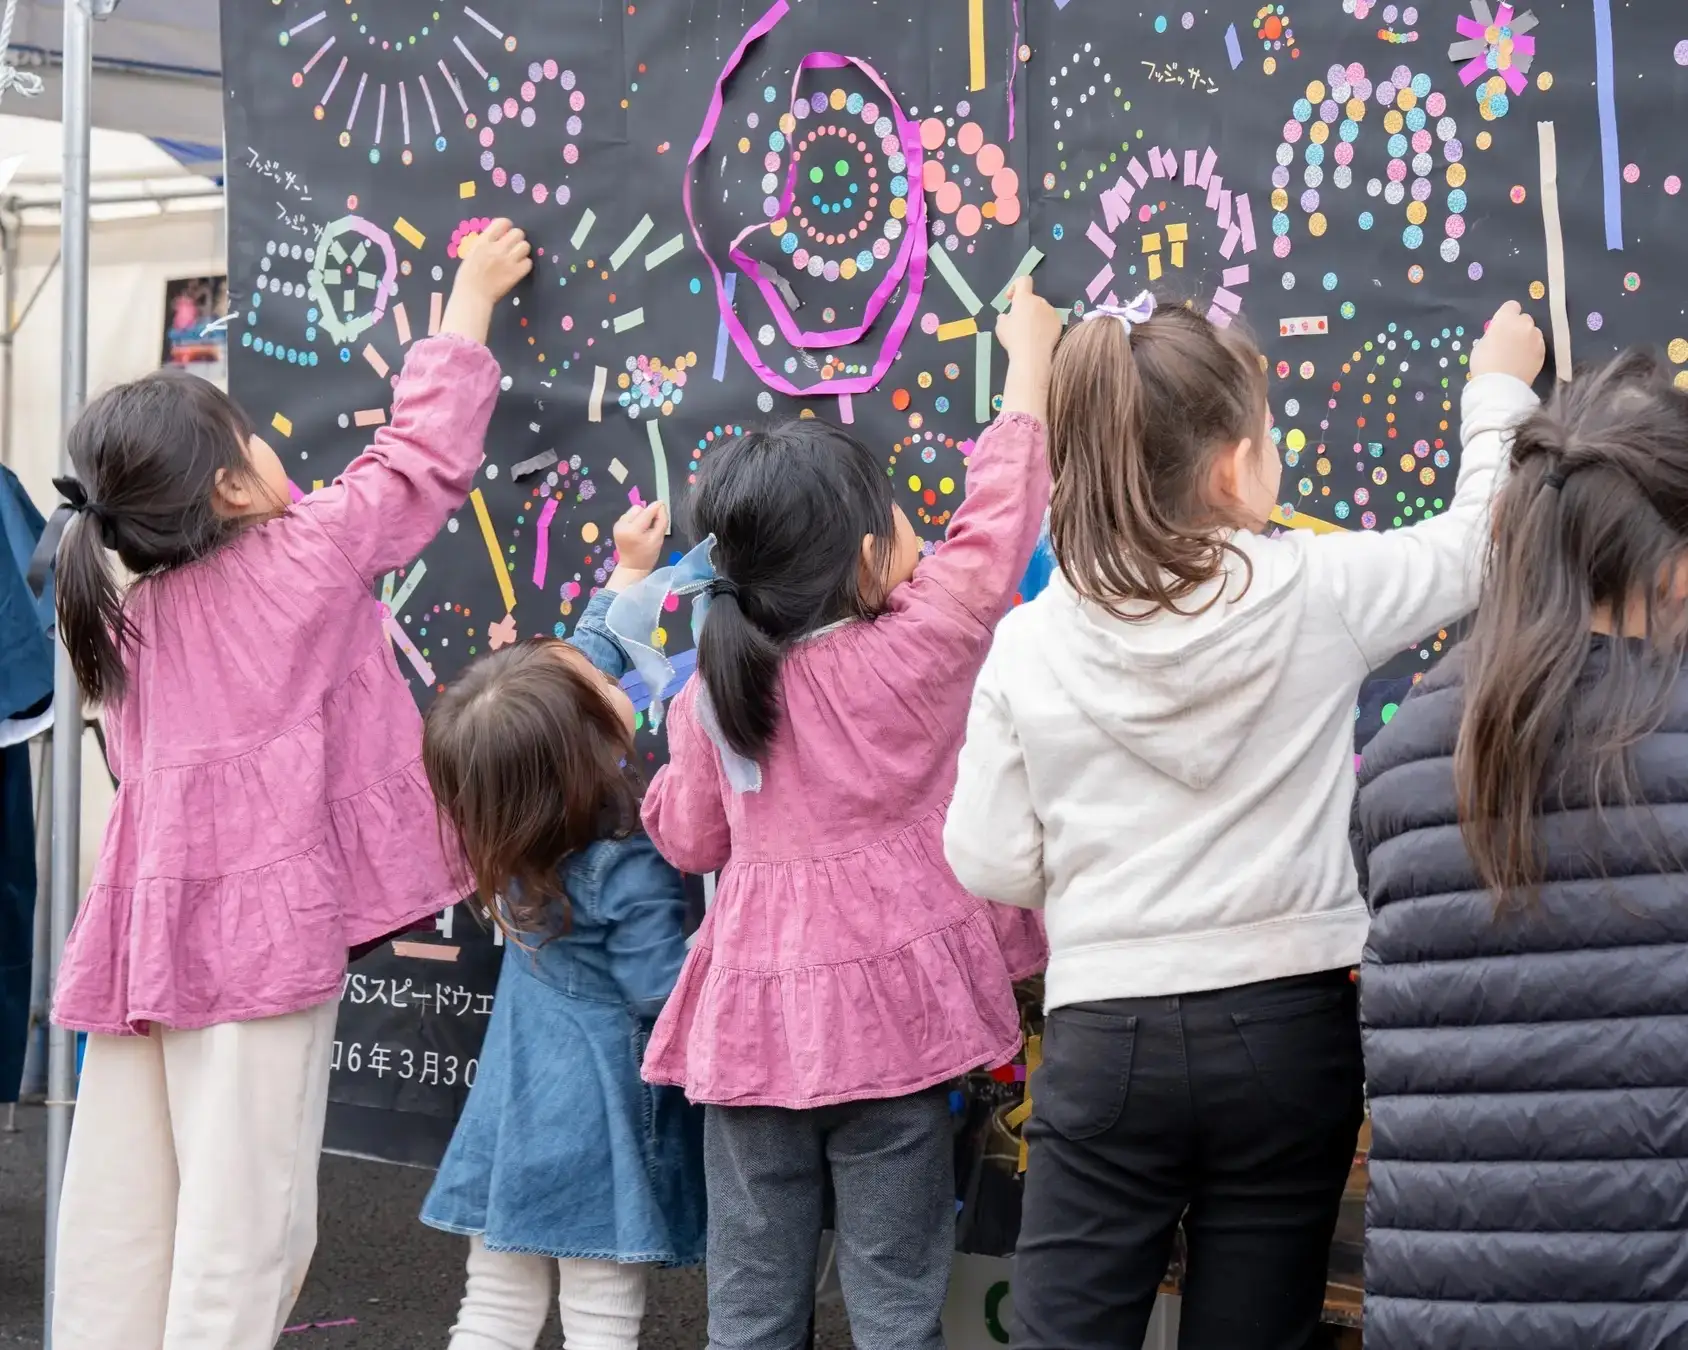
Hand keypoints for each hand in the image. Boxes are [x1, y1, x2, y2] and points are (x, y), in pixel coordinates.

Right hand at [440, 219, 531, 342]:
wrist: (472, 296)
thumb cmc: (467, 277)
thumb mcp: (472, 253)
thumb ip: (485, 244)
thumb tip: (496, 239)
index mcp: (484, 241)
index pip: (502, 222)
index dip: (507, 227)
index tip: (505, 233)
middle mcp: (497, 247)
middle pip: (518, 233)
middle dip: (517, 239)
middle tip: (513, 247)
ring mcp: (508, 260)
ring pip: (525, 246)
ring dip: (522, 251)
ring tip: (516, 258)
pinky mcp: (516, 273)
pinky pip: (528, 263)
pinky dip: (525, 265)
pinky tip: (518, 269)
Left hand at [607, 501, 668, 589]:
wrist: (632, 566)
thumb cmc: (648, 555)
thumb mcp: (659, 539)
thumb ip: (662, 521)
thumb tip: (661, 505)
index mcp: (633, 530)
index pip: (646, 512)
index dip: (656, 507)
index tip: (663, 505)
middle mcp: (622, 525)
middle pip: (638, 508)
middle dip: (647, 514)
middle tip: (652, 526)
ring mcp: (618, 525)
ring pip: (633, 510)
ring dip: (641, 516)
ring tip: (644, 529)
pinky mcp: (616, 525)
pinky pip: (629, 515)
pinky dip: (635, 520)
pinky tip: (637, 530)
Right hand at [996, 277, 1061, 423]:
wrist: (1033, 356)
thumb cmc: (1014, 339)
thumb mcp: (1001, 326)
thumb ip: (1005, 316)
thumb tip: (1008, 316)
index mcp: (1024, 298)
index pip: (1023, 280)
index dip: (1016, 286)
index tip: (1011, 299)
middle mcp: (1040, 301)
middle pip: (1032, 299)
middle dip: (1025, 308)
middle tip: (1018, 324)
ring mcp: (1051, 312)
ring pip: (1041, 310)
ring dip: (1035, 317)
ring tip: (1029, 334)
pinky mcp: (1059, 323)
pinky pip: (1049, 320)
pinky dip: (1044, 326)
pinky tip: (1039, 338)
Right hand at [1471, 300, 1544, 384]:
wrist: (1500, 386)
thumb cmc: (1484, 364)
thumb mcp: (1481, 344)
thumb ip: (1493, 334)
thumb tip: (1499, 334)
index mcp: (1506, 319)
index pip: (1511, 306)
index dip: (1506, 315)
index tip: (1502, 326)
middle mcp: (1525, 324)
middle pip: (1524, 319)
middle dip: (1518, 327)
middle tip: (1509, 341)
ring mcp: (1536, 338)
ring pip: (1533, 332)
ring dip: (1527, 338)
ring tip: (1517, 353)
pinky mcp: (1543, 352)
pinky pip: (1537, 345)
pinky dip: (1532, 350)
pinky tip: (1523, 361)